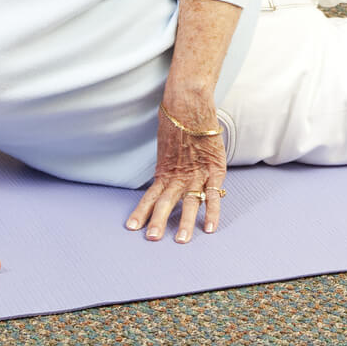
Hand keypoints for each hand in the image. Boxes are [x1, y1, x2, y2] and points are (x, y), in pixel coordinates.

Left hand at [126, 103, 227, 242]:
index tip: (131, 227)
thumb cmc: (176, 124)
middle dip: (159, 221)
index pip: (150, 196)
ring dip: (185, 222)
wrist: (190, 105)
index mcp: (164, 171)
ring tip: (180, 240)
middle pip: (166, 202)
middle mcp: (179, 176)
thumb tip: (161, 176)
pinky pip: (214, 195)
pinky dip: (212, 212)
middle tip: (152, 238)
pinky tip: (209, 228)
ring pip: (190, 202)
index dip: (141, 211)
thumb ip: (166, 165)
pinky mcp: (214, 170)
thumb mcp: (165, 147)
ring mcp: (197, 173)